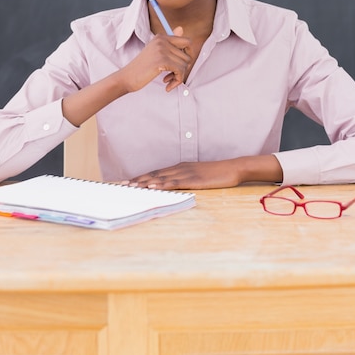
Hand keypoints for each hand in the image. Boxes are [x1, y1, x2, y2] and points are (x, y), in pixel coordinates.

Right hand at [120, 26, 191, 92]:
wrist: (127, 77)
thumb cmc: (141, 68)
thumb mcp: (156, 53)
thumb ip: (170, 43)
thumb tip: (181, 28)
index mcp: (161, 37)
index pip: (187, 41)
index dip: (188, 55)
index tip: (180, 65)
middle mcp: (162, 40)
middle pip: (187, 55)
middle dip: (183, 68)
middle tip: (173, 76)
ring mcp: (162, 50)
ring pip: (185, 65)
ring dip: (178, 76)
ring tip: (168, 80)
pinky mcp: (162, 61)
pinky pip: (180, 72)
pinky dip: (176, 81)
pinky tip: (167, 86)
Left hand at [127, 161, 241, 189]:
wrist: (232, 168)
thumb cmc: (216, 173)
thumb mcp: (197, 175)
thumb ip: (185, 179)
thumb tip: (172, 186)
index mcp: (179, 167)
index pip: (155, 172)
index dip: (140, 177)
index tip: (127, 182)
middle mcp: (179, 168)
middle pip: (153, 174)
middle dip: (137, 180)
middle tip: (121, 186)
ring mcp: (185, 173)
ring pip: (160, 178)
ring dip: (144, 183)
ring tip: (131, 187)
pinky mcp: (193, 179)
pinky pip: (174, 182)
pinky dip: (161, 184)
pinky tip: (152, 186)